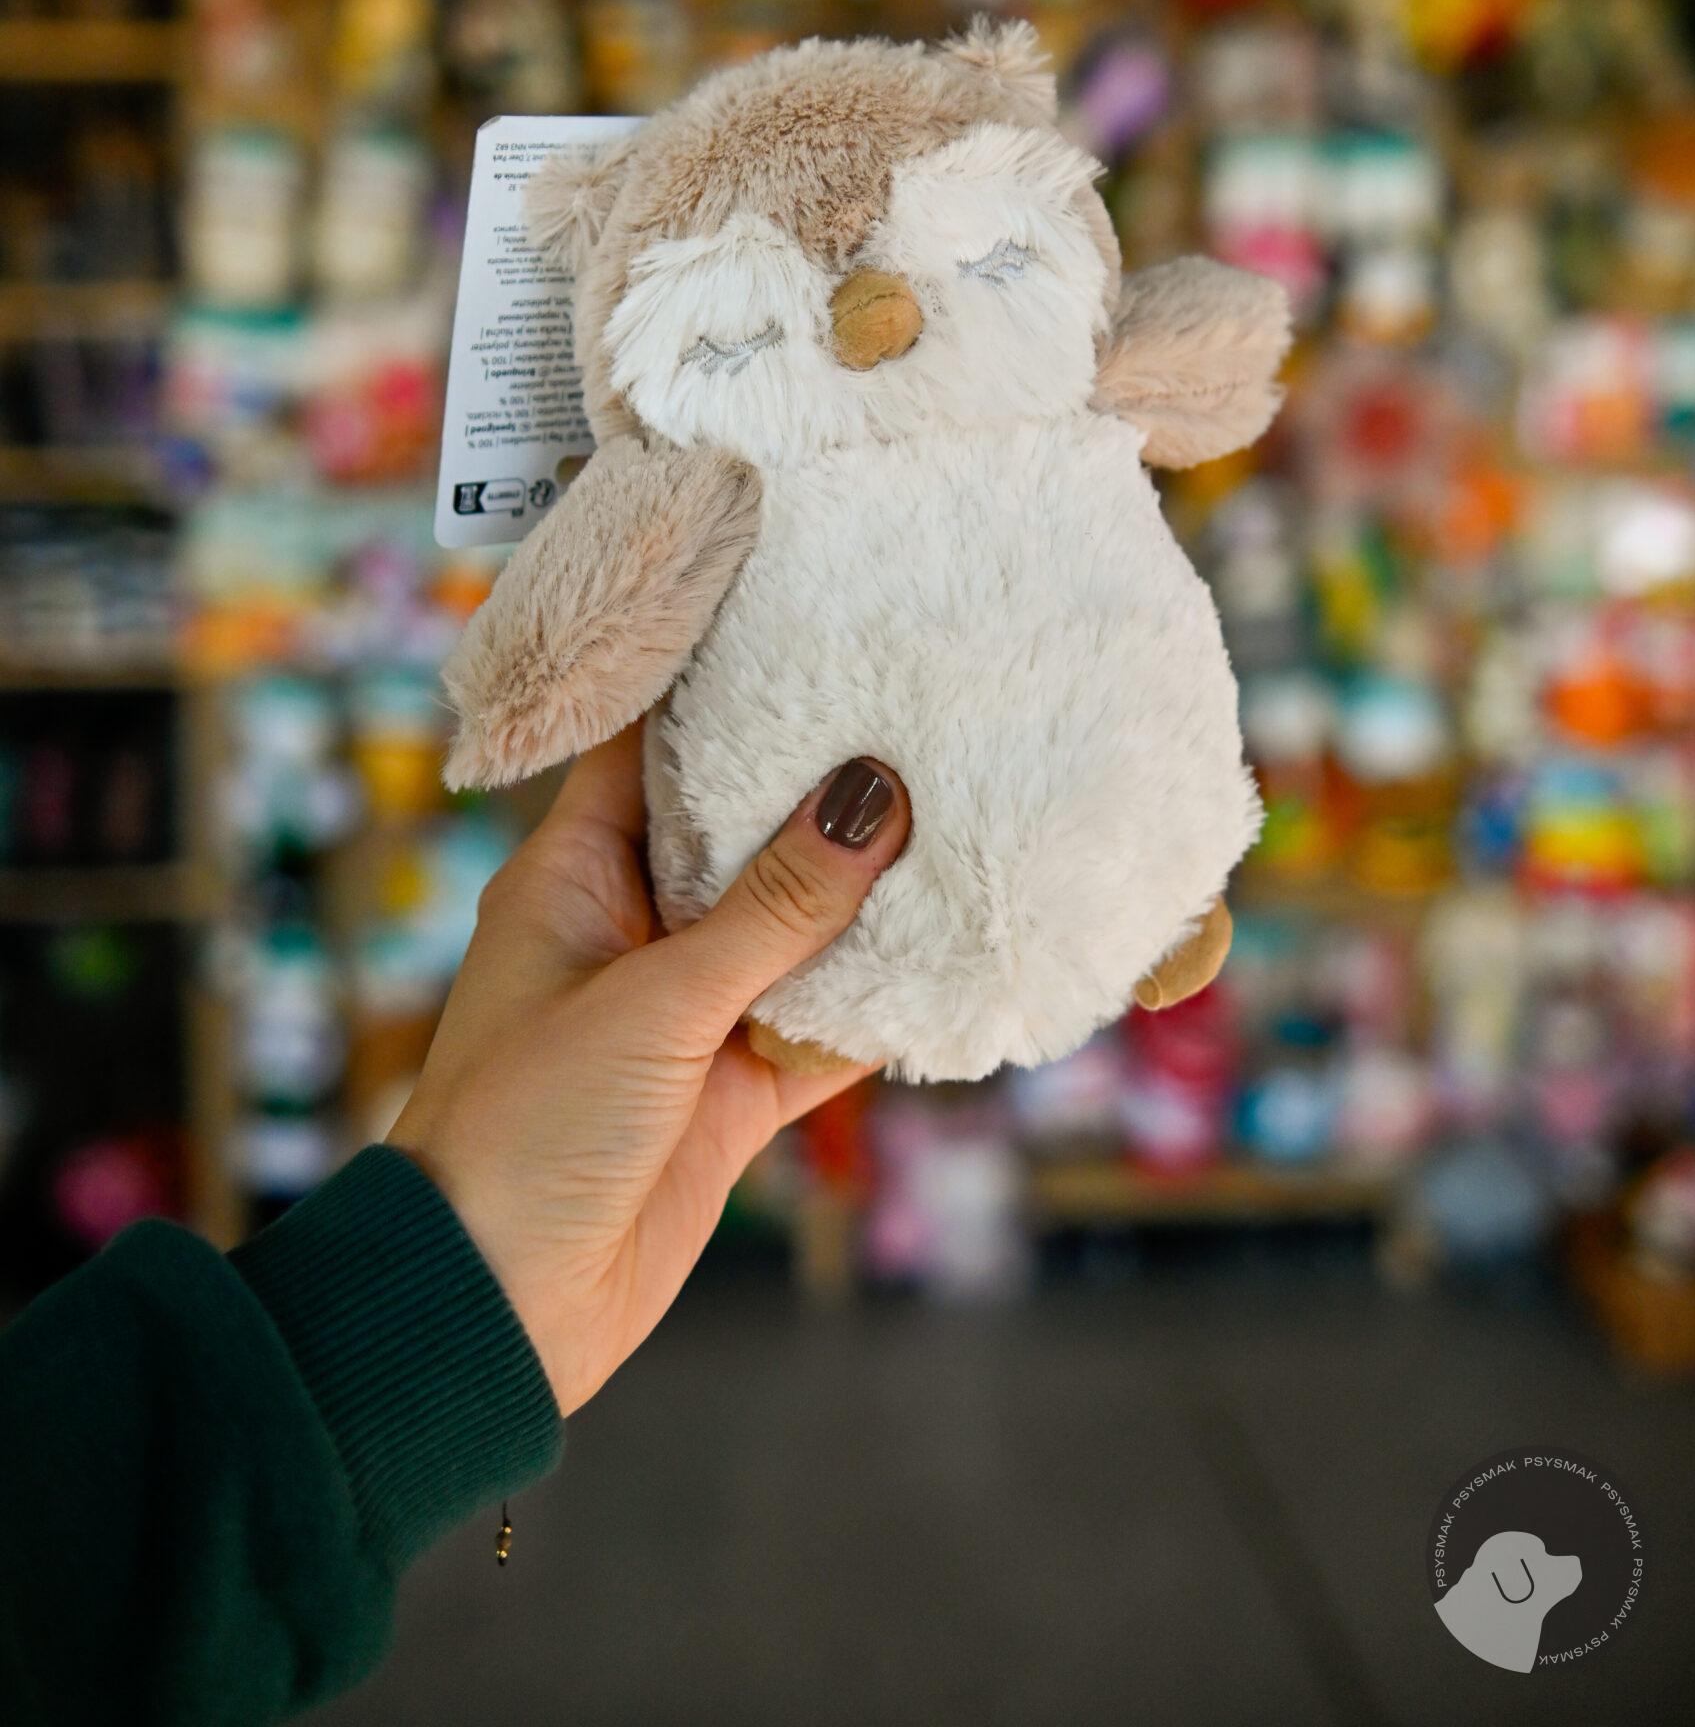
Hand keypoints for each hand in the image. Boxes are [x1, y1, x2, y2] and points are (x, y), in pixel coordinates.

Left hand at [389, 726, 909, 1414]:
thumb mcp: (654, 1001)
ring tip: (969, 807)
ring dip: (867, 893)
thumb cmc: (526, 1129)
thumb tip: (873, 794)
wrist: (490, 1314)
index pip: (649, 744)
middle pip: (741, 828)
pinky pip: (821, 1026)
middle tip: (922, 702)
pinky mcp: (731, 1092)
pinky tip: (956, 952)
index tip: (804, 615)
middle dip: (820, 781)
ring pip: (796, 928)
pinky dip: (880, 1001)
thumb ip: (773, 907)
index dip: (720, 682)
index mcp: (575, 873)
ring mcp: (687, 1011)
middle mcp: (632, 925)